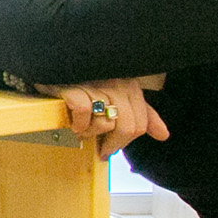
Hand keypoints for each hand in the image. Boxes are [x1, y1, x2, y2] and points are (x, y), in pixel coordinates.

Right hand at [39, 76, 170, 159]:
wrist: (54, 67)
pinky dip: (77, 123)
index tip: (109, 150)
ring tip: (81, 129)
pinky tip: (72, 122)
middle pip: (127, 128)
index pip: (140, 124)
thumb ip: (142, 114)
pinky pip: (83, 113)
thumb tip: (163, 135)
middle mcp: (116, 83)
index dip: (125, 143)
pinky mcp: (73, 87)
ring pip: (105, 124)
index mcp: (130, 86)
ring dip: (90, 134)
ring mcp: (95, 84)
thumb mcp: (118, 98)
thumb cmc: (84, 86)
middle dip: (111, 144)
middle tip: (98, 149)